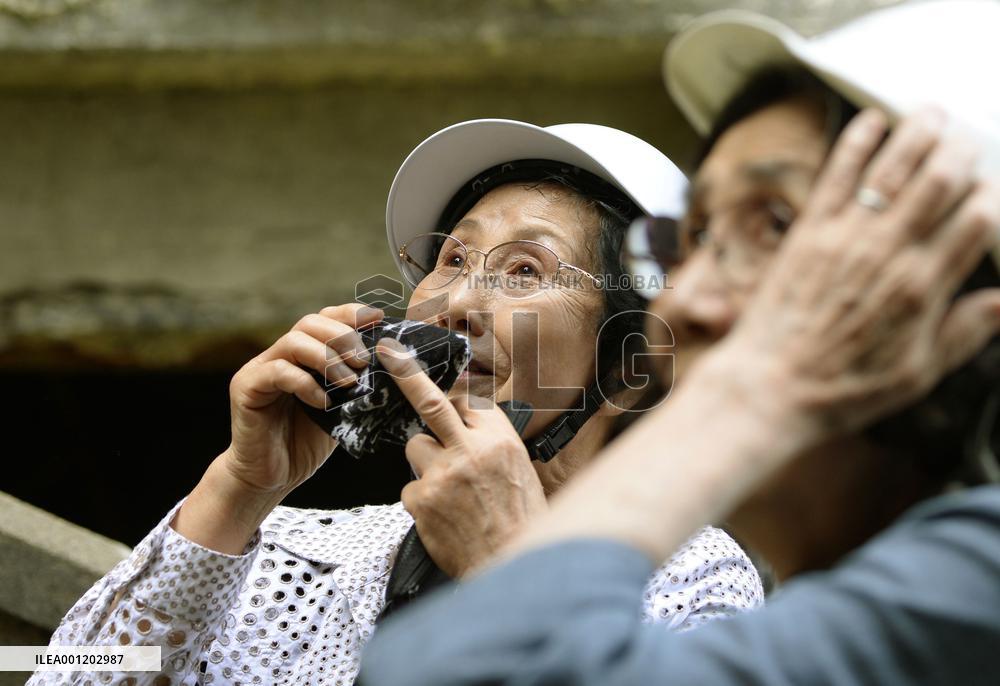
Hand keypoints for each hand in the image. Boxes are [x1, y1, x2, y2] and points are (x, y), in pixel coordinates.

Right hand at [172, 304, 381, 553]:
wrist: (270, 478)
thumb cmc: (306, 442)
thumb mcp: (341, 408)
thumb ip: (357, 385)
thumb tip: (394, 367)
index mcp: (302, 355)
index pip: (325, 319)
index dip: (351, 314)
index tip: (378, 319)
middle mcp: (279, 355)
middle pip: (309, 323)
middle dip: (342, 336)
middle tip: (363, 360)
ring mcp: (260, 369)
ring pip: (293, 342)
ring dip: (327, 358)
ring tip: (349, 382)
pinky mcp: (246, 388)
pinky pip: (278, 372)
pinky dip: (306, 383)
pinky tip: (324, 402)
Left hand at [377, 338, 546, 577]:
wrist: (510, 563)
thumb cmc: (521, 521)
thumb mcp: (520, 471)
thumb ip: (490, 445)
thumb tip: (463, 427)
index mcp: (501, 439)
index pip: (467, 402)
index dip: (451, 400)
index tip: (436, 383)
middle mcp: (472, 449)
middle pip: (430, 402)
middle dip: (407, 374)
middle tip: (389, 353)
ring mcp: (443, 473)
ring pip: (415, 447)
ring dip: (424, 461)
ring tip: (447, 489)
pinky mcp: (422, 498)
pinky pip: (410, 487)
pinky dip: (421, 500)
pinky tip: (442, 516)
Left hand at [710, 107, 999, 444]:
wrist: (770, 386)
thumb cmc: (843, 389)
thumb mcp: (918, 374)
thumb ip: (965, 331)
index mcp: (923, 287)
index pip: (978, 220)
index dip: (993, 198)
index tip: (992, 193)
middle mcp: (888, 252)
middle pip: (940, 181)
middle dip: (962, 153)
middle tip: (969, 141)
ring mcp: (846, 237)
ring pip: (892, 168)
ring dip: (917, 133)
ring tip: (932, 113)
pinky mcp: (809, 231)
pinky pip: (836, 176)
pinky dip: (855, 143)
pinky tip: (871, 121)